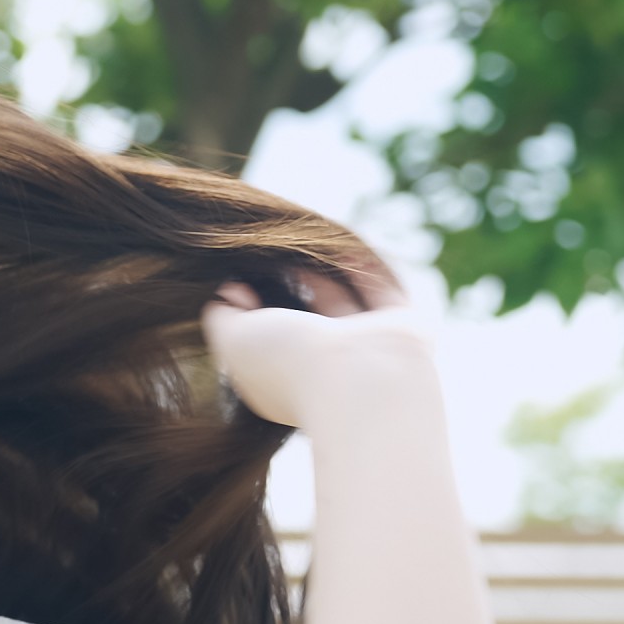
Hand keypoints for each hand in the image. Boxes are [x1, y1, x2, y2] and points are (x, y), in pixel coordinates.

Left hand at [198, 261, 435, 429]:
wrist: (362, 384)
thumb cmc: (292, 364)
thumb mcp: (233, 341)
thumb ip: (221, 315)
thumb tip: (229, 290)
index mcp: (285, 379)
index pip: (265, 344)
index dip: (247, 311)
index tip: (233, 279)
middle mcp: (326, 367)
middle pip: (305, 321)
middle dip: (288, 287)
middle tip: (268, 251)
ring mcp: (366, 350)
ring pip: (343, 304)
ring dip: (325, 272)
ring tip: (301, 239)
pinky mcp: (402, 329)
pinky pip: (379, 290)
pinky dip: (363, 267)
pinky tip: (340, 243)